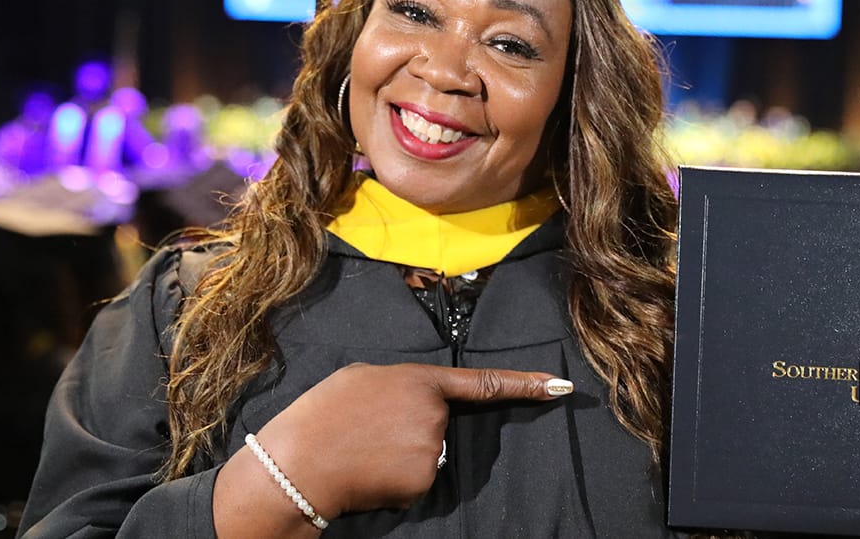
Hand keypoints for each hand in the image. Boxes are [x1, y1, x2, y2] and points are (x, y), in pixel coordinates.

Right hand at [214, 362, 570, 535]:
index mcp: (420, 380)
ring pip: (427, 454)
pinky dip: (396, 479)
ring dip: (400, 455)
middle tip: (368, 430)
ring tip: (362, 449)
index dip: (526, 384)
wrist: (301, 464)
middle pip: (438, 426)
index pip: (484, 383)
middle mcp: (435, 415)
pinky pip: (417, 479)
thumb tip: (412, 401)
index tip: (559, 386)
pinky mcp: (424, 482)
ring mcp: (432, 451)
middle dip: (411, 430)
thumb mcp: (360, 377)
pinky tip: (369, 472)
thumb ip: (398, 383)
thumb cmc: (322, 415)